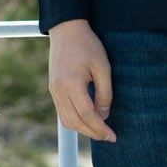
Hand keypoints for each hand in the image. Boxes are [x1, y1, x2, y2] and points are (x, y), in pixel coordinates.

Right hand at [48, 19, 116, 142]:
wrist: (67, 30)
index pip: (86, 114)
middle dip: (92, 132)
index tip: (112, 136)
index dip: (100, 128)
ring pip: (67, 120)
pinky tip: (87, 120)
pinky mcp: (53, 89)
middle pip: (75, 122)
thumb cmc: (87, 44)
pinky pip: (62, 112)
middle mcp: (59, 91)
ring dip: (83, 129)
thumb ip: (105, 92)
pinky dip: (75, 120)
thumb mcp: (102, 66)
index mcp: (72, 84)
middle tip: (108, 136)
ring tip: (99, 131)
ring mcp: (53, 91)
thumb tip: (103, 115)